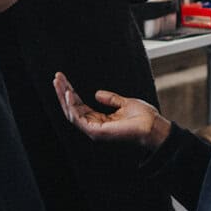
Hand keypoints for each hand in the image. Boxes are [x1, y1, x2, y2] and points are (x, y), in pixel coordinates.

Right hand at [54, 71, 170, 149]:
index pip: (79, 106)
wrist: (153, 126)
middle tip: (56, 78)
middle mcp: (94, 126)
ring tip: (58, 82)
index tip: (63, 79)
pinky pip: (78, 119)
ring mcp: (94, 130)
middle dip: (62, 93)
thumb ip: (111, 99)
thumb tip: (97, 93)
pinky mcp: (96, 132)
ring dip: (64, 97)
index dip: (70, 93)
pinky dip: (71, 106)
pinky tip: (68, 93)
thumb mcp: (125, 103)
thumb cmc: (143, 117)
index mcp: (100, 121)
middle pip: (72, 109)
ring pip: (71, 113)